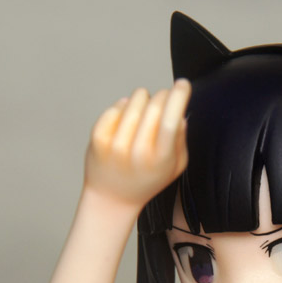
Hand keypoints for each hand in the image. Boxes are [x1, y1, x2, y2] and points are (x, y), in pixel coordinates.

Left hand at [84, 79, 190, 206]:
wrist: (112, 199)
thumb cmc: (147, 180)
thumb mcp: (174, 167)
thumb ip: (180, 141)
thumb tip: (180, 114)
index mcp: (161, 159)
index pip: (171, 120)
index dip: (179, 97)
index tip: (183, 83)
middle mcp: (137, 152)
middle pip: (155, 106)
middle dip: (163, 95)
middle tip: (165, 99)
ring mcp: (115, 145)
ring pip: (134, 101)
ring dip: (143, 98)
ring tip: (144, 111)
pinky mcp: (98, 138)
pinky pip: (115, 107)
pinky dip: (123, 107)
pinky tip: (126, 119)